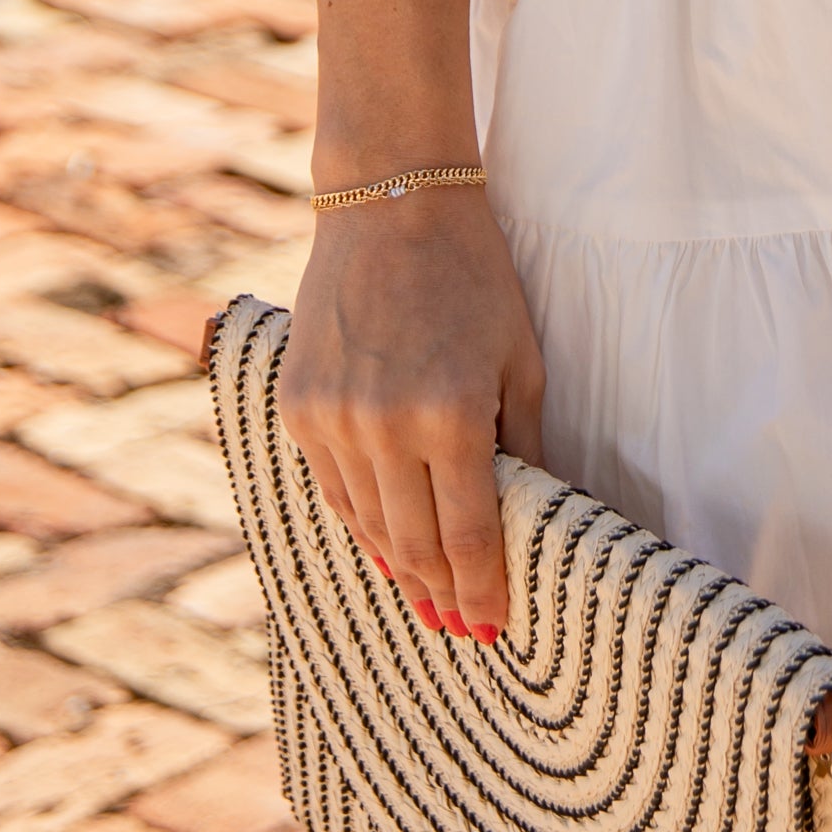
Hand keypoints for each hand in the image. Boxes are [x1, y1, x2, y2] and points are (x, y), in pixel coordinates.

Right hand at [276, 195, 545, 641]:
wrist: (389, 203)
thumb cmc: (473, 277)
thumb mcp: (520, 360)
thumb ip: (525, 446)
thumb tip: (533, 519)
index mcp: (451, 415)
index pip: (469, 534)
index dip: (483, 589)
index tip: (493, 628)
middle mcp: (383, 426)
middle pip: (414, 542)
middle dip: (442, 591)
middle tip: (461, 626)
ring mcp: (332, 418)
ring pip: (367, 523)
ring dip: (398, 566)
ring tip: (425, 599)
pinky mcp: (298, 405)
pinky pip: (331, 487)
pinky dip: (359, 521)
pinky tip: (381, 545)